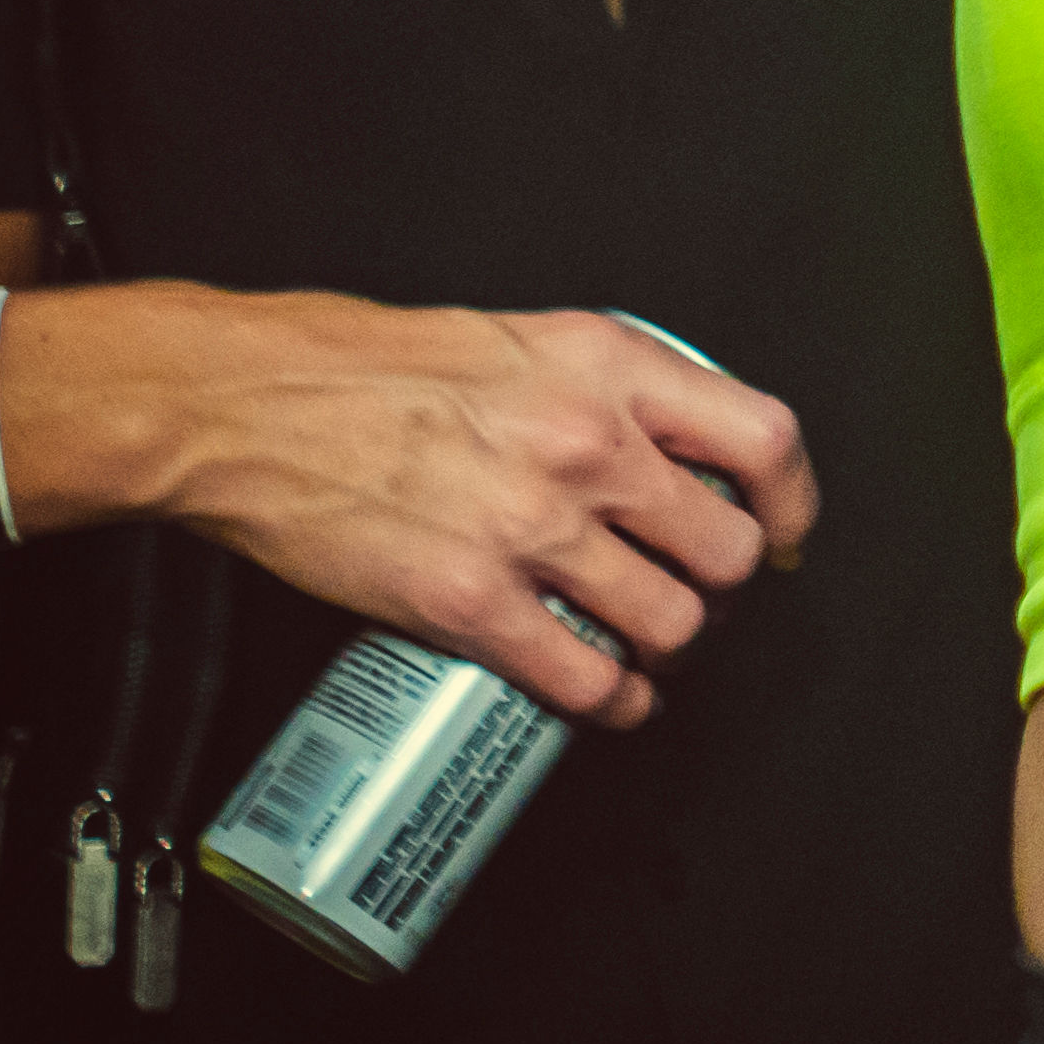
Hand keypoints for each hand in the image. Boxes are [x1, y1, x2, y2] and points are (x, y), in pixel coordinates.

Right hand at [131, 297, 821, 727]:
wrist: (253, 406)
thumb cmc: (373, 367)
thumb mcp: (525, 340)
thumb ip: (606, 389)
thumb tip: (670, 447)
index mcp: (610, 368)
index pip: (762, 440)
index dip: (790, 502)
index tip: (783, 532)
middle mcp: (588, 446)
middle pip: (727, 549)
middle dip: (724, 588)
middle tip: (698, 595)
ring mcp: (533, 528)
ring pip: (669, 622)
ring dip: (671, 649)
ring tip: (650, 648)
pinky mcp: (469, 602)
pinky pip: (583, 677)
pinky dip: (612, 702)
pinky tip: (609, 698)